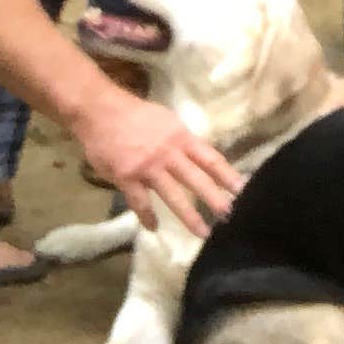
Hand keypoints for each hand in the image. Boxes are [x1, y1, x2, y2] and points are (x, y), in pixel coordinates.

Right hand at [73, 84, 238, 237]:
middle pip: (197, 179)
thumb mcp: (167, 121)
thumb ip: (180, 142)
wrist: (101, 111)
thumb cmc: (136, 114)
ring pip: (173, 196)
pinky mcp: (127, 177)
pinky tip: (153, 228)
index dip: (227, 174)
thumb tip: (195, 159)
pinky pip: (140, 203)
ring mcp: (148, 167)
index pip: (210, 158)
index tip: (242, 189)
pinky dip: (147, 217)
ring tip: (202, 233)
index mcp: (181, 137)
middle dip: (215, 199)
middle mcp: (169, 153)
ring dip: (189, 216)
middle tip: (229, 215)